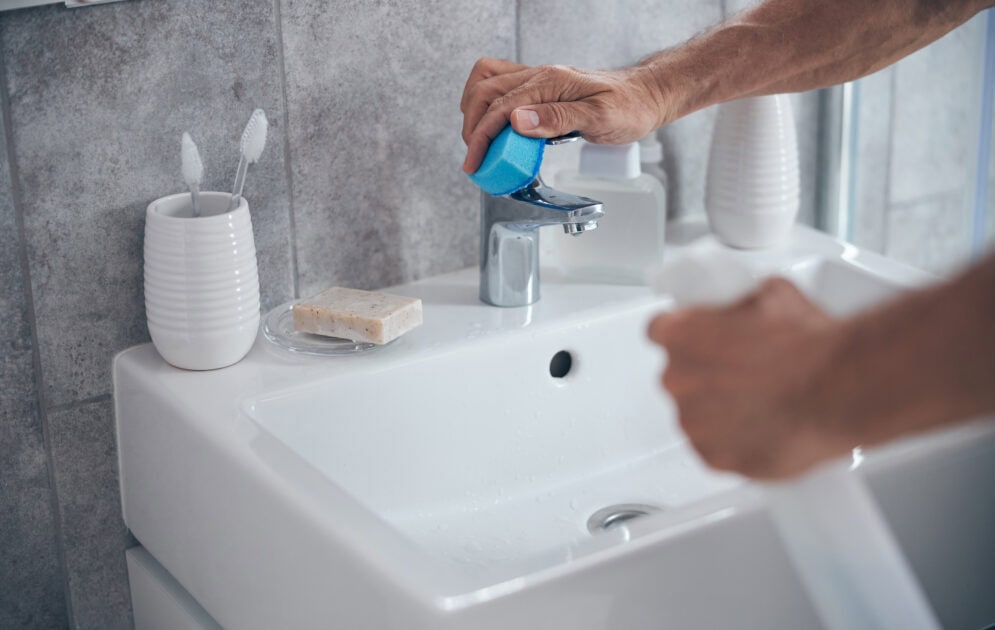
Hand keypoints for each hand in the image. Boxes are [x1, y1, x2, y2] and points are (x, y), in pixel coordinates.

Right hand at [460, 58, 665, 173]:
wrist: (644, 96)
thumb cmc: (628, 107)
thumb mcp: (598, 118)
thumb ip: (557, 119)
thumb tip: (517, 120)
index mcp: (550, 82)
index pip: (501, 106)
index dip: (482, 136)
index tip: (474, 162)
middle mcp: (540, 76)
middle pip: (485, 91)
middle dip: (472, 126)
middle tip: (474, 157)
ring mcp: (538, 79)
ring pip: (488, 83)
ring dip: (475, 111)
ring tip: (478, 142)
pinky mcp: (541, 88)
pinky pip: (502, 86)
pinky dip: (488, 104)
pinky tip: (493, 126)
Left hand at [647, 278, 855, 478]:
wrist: (840, 388)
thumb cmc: (808, 344)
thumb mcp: (772, 294)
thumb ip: (742, 302)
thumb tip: (747, 304)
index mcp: (681, 334)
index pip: (659, 331)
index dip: (684, 335)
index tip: (698, 339)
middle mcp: (678, 379)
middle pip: (679, 375)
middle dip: (705, 374)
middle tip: (744, 372)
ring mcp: (694, 422)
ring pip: (696, 414)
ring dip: (718, 410)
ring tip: (761, 403)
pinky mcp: (714, 457)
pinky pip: (714, 448)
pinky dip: (734, 442)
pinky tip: (763, 429)